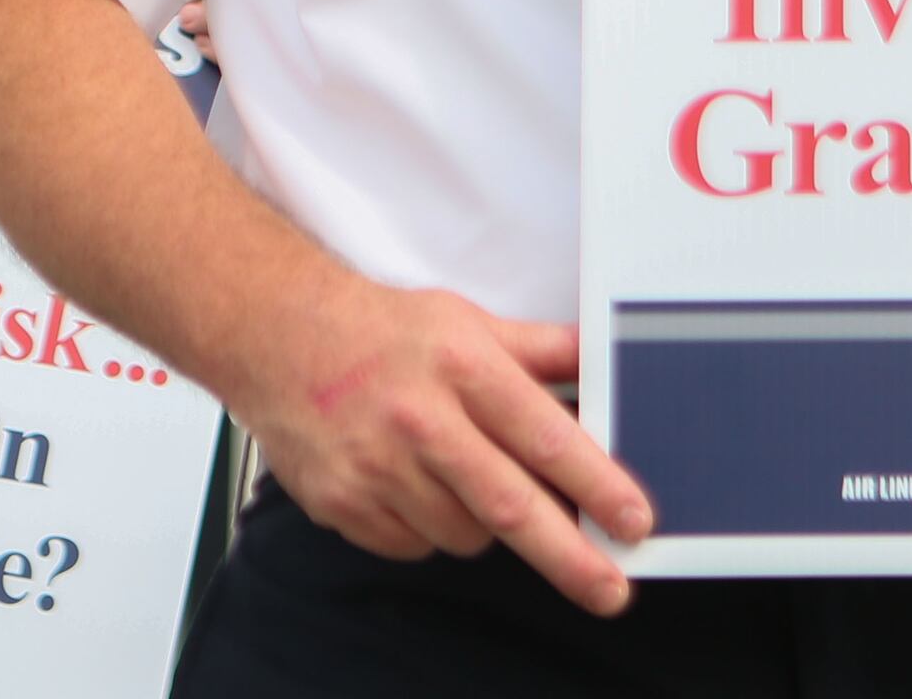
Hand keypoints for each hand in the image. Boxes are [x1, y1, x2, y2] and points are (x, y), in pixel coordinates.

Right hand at [230, 273, 652, 616]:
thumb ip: (540, 350)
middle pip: (509, 504)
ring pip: (464, 533)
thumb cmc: (380, 333)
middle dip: (569, 555)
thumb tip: (604, 362)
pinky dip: (429, 530)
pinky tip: (414, 486)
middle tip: (610, 588)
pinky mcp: (343, 502)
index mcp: (461, 366)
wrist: (277, 337)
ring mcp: (376, 465)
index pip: (544, 435)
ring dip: (484, 525)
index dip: (596, 484)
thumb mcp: (467, 323)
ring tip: (462, 477)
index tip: (634, 519)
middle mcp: (420, 418)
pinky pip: (414, 545)